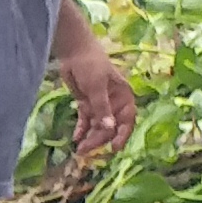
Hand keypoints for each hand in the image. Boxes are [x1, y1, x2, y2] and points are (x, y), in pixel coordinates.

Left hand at [59, 43, 139, 165]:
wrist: (74, 52)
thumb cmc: (91, 65)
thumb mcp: (97, 87)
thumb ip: (102, 108)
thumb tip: (109, 128)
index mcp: (124, 97)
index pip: (127, 120)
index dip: (122, 135)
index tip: (114, 148)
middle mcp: (114, 103)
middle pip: (110, 127)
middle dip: (99, 139)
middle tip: (85, 150)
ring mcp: (99, 105)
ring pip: (97, 126)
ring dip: (89, 137)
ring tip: (79, 149)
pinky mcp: (86, 104)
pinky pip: (86, 121)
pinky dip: (81, 130)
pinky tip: (75, 138)